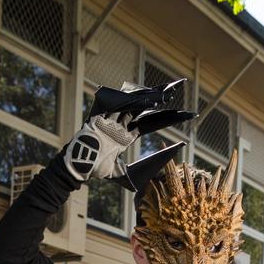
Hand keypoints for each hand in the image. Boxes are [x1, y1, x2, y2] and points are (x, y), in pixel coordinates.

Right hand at [63, 79, 194, 188]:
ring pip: (134, 103)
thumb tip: (154, 177)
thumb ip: (137, 173)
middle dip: (162, 97)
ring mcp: (112, 119)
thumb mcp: (122, 174)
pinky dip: (132, 101)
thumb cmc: (96, 170)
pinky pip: (117, 105)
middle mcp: (121, 124)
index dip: (167, 118)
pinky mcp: (101, 116)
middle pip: (145, 108)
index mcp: (126, 135)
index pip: (151, 123)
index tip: (184, 114)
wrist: (79, 167)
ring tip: (168, 92)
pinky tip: (147, 99)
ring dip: (150, 97)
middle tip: (179, 87)